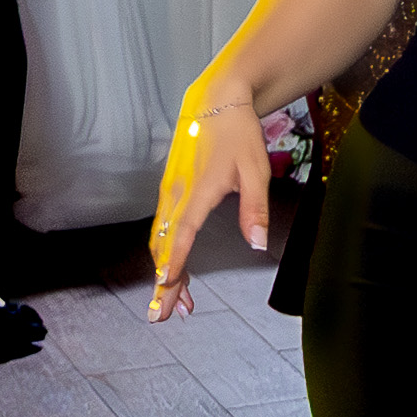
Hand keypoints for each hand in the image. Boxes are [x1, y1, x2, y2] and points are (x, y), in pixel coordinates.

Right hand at [145, 89, 268, 316]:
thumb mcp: (255, 170)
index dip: (174, 262)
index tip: (166, 287)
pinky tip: (176, 272)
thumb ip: (255, 209)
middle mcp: (176, 193)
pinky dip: (167, 254)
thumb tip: (255, 243)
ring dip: (166, 272)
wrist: (217, 101)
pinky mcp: (171, 190)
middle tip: (161, 315)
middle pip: (164, 246)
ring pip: (161, 240)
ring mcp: (170, 192)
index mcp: (197, 191)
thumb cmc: (238, 135)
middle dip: (163, 282)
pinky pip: (165, 229)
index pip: (181, 234)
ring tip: (175, 304)